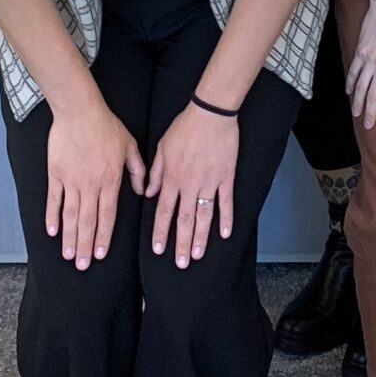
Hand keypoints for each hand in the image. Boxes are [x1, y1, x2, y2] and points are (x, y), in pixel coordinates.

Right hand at [44, 98, 144, 269]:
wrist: (79, 110)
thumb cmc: (106, 125)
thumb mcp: (130, 145)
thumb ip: (138, 170)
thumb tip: (142, 190)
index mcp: (110, 180)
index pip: (108, 215)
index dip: (104, 237)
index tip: (100, 255)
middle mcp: (90, 184)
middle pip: (88, 221)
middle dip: (85, 245)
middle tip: (82, 265)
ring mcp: (71, 180)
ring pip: (71, 215)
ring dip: (70, 237)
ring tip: (68, 256)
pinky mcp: (56, 174)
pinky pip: (53, 200)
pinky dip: (52, 216)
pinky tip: (52, 232)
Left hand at [145, 102, 239, 268]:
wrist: (210, 113)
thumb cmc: (185, 127)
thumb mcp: (162, 147)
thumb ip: (156, 172)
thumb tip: (149, 192)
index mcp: (172, 177)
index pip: (164, 211)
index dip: (161, 232)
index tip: (158, 250)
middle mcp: (190, 184)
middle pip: (184, 219)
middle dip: (181, 243)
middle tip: (180, 263)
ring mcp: (210, 182)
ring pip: (204, 215)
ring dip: (200, 237)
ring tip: (197, 255)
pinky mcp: (226, 177)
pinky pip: (226, 202)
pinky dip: (226, 219)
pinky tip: (225, 234)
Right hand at [347, 0, 375, 132]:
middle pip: (375, 97)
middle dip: (371, 114)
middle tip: (368, 126)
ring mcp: (369, 60)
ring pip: (361, 87)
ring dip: (358, 102)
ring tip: (356, 113)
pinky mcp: (360, 52)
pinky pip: (353, 72)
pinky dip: (350, 83)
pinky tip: (348, 92)